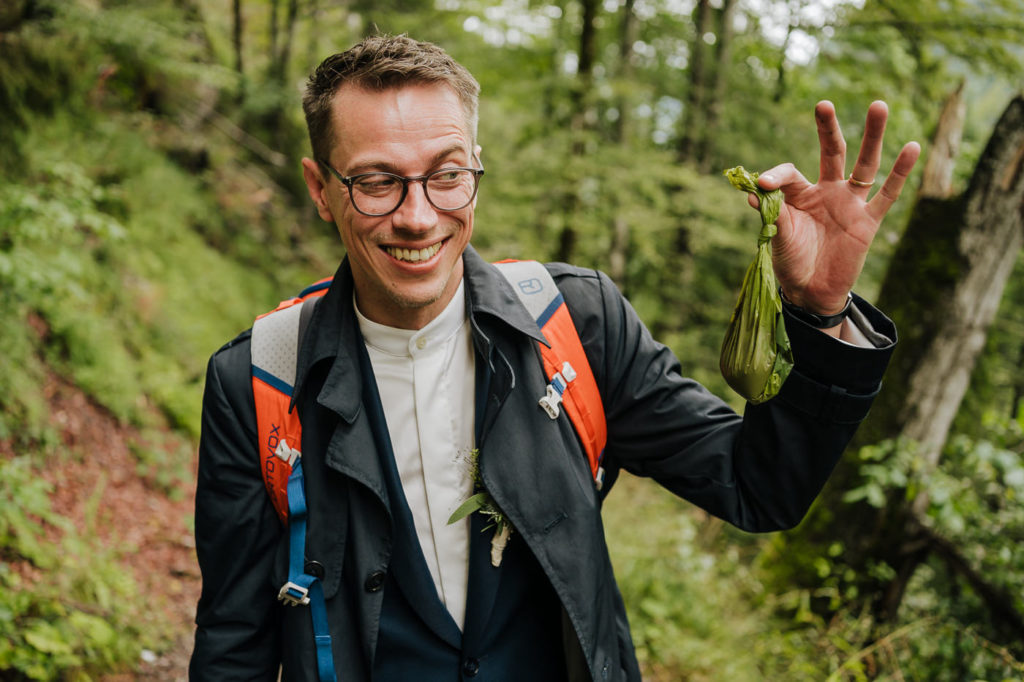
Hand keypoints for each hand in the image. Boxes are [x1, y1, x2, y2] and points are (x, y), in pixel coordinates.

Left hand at [755, 100, 920, 314]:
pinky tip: (912, 147)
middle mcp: (827, 191)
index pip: (789, 174)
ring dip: (872, 136)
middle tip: (823, 104)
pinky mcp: (868, 221)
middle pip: (831, 153)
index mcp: (799, 194)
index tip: (762, 185)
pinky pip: (887, 194)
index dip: (776, 177)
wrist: (811, 291)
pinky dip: (900, 172)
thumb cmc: (791, 261)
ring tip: (879, 105)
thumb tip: (754, 192)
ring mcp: (850, 204)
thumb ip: (772, 214)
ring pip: (864, 164)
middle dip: (827, 129)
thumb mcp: (777, 238)